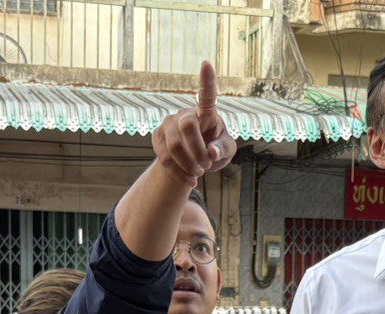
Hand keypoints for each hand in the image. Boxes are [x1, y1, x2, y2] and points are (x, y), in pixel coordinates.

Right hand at [151, 62, 235, 186]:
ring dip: (188, 165)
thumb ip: (223, 149)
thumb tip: (211, 152)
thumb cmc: (214, 150)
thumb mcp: (227, 151)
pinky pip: (164, 158)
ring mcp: (169, 124)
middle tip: (206, 166)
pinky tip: (189, 179)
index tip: (207, 63)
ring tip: (198, 173)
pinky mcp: (157, 138)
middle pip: (187, 127)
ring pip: (174, 146)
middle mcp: (185, 114)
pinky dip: (179, 173)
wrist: (193, 162)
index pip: (207, 95)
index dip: (207, 81)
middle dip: (197, 152)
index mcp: (207, 113)